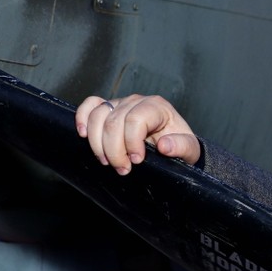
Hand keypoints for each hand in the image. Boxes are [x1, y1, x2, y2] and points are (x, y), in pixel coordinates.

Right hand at [74, 93, 201, 173]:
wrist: (173, 142)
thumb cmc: (179, 144)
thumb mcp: (189, 149)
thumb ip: (181, 146)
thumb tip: (165, 146)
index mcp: (157, 107)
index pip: (135, 119)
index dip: (131, 142)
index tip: (137, 161)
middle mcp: (137, 101)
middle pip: (113, 122)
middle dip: (114, 150)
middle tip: (123, 169)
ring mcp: (120, 103)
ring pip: (98, 116)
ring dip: (98, 143)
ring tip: (107, 161)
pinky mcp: (108, 108)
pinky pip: (90, 105)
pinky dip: (82, 118)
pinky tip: (83, 135)